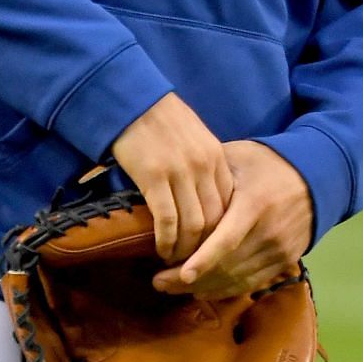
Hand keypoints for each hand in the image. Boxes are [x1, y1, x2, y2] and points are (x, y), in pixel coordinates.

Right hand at [109, 93, 235, 264]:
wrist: (133, 100)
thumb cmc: (162, 119)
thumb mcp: (196, 137)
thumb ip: (206, 164)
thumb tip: (208, 195)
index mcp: (217, 155)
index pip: (230, 203)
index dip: (221, 230)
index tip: (210, 245)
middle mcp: (204, 165)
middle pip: (215, 219)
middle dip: (206, 246)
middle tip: (194, 261)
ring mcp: (180, 172)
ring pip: (194, 225)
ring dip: (186, 249)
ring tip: (176, 260)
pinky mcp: (154, 177)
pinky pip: (167, 220)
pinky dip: (166, 241)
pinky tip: (161, 249)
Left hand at [153, 140, 312, 298]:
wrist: (317, 177)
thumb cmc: (269, 164)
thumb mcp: (240, 158)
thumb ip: (209, 173)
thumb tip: (173, 182)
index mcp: (255, 204)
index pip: (226, 240)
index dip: (202, 260)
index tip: (178, 274)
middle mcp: (270, 232)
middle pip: (226, 266)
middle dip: (188, 280)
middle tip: (158, 282)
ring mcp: (280, 250)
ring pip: (236, 279)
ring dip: (203, 287)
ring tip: (172, 287)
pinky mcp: (285, 262)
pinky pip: (250, 283)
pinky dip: (224, 289)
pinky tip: (202, 288)